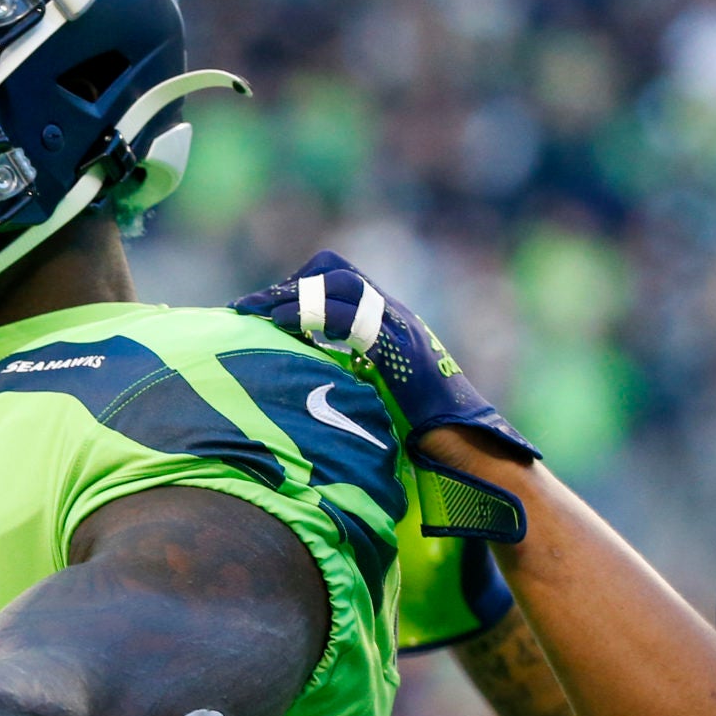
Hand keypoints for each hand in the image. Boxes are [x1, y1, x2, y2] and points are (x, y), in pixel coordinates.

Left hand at [233, 251, 535, 543]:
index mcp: (387, 320)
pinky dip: (314, 316)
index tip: (261, 308)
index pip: (337, 275)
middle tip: (247, 308)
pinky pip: (353, 316)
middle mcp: (394, 313)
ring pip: (341, 283)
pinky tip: (284, 328)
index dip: (296, 286)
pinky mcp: (399, 348)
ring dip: (294, 296)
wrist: (467, 447)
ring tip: (260, 316)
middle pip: (334, 269)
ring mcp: (399, 326)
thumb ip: (348, 372)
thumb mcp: (376, 390)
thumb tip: (299, 379)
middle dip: (287, 286)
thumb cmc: (421, 431)